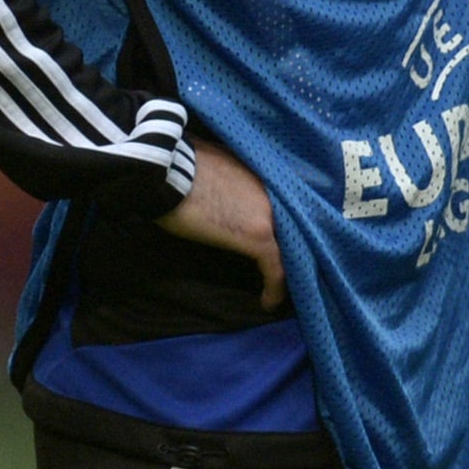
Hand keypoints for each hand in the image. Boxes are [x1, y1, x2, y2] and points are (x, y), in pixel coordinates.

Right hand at [156, 137, 286, 309]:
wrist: (170, 170)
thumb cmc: (186, 164)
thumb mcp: (222, 165)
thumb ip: (237, 180)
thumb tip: (230, 187)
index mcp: (268, 177)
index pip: (291, 208)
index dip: (290, 228)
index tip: (286, 243)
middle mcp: (277, 195)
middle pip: (298, 228)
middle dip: (296, 250)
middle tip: (292, 271)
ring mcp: (271, 215)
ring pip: (292, 249)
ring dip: (289, 271)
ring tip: (281, 290)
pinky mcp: (259, 236)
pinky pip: (276, 268)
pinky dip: (275, 288)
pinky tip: (268, 303)